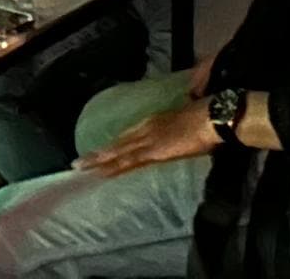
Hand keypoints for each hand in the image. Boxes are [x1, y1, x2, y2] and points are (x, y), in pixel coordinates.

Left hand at [78, 100, 217, 176]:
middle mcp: (146, 128)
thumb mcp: (184, 121)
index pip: (128, 136)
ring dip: (99, 161)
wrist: (211, 117)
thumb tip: (173, 134)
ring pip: (118, 152)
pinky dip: (113, 166)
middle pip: (118, 144)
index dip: (113, 146)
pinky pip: (128, 161)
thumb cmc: (203, 117)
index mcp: (154, 121)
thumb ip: (174, 128)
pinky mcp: (152, 150)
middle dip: (98, 155)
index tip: (99, 154)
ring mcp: (147, 139)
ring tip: (80, 168)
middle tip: (78, 163)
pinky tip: (101, 172)